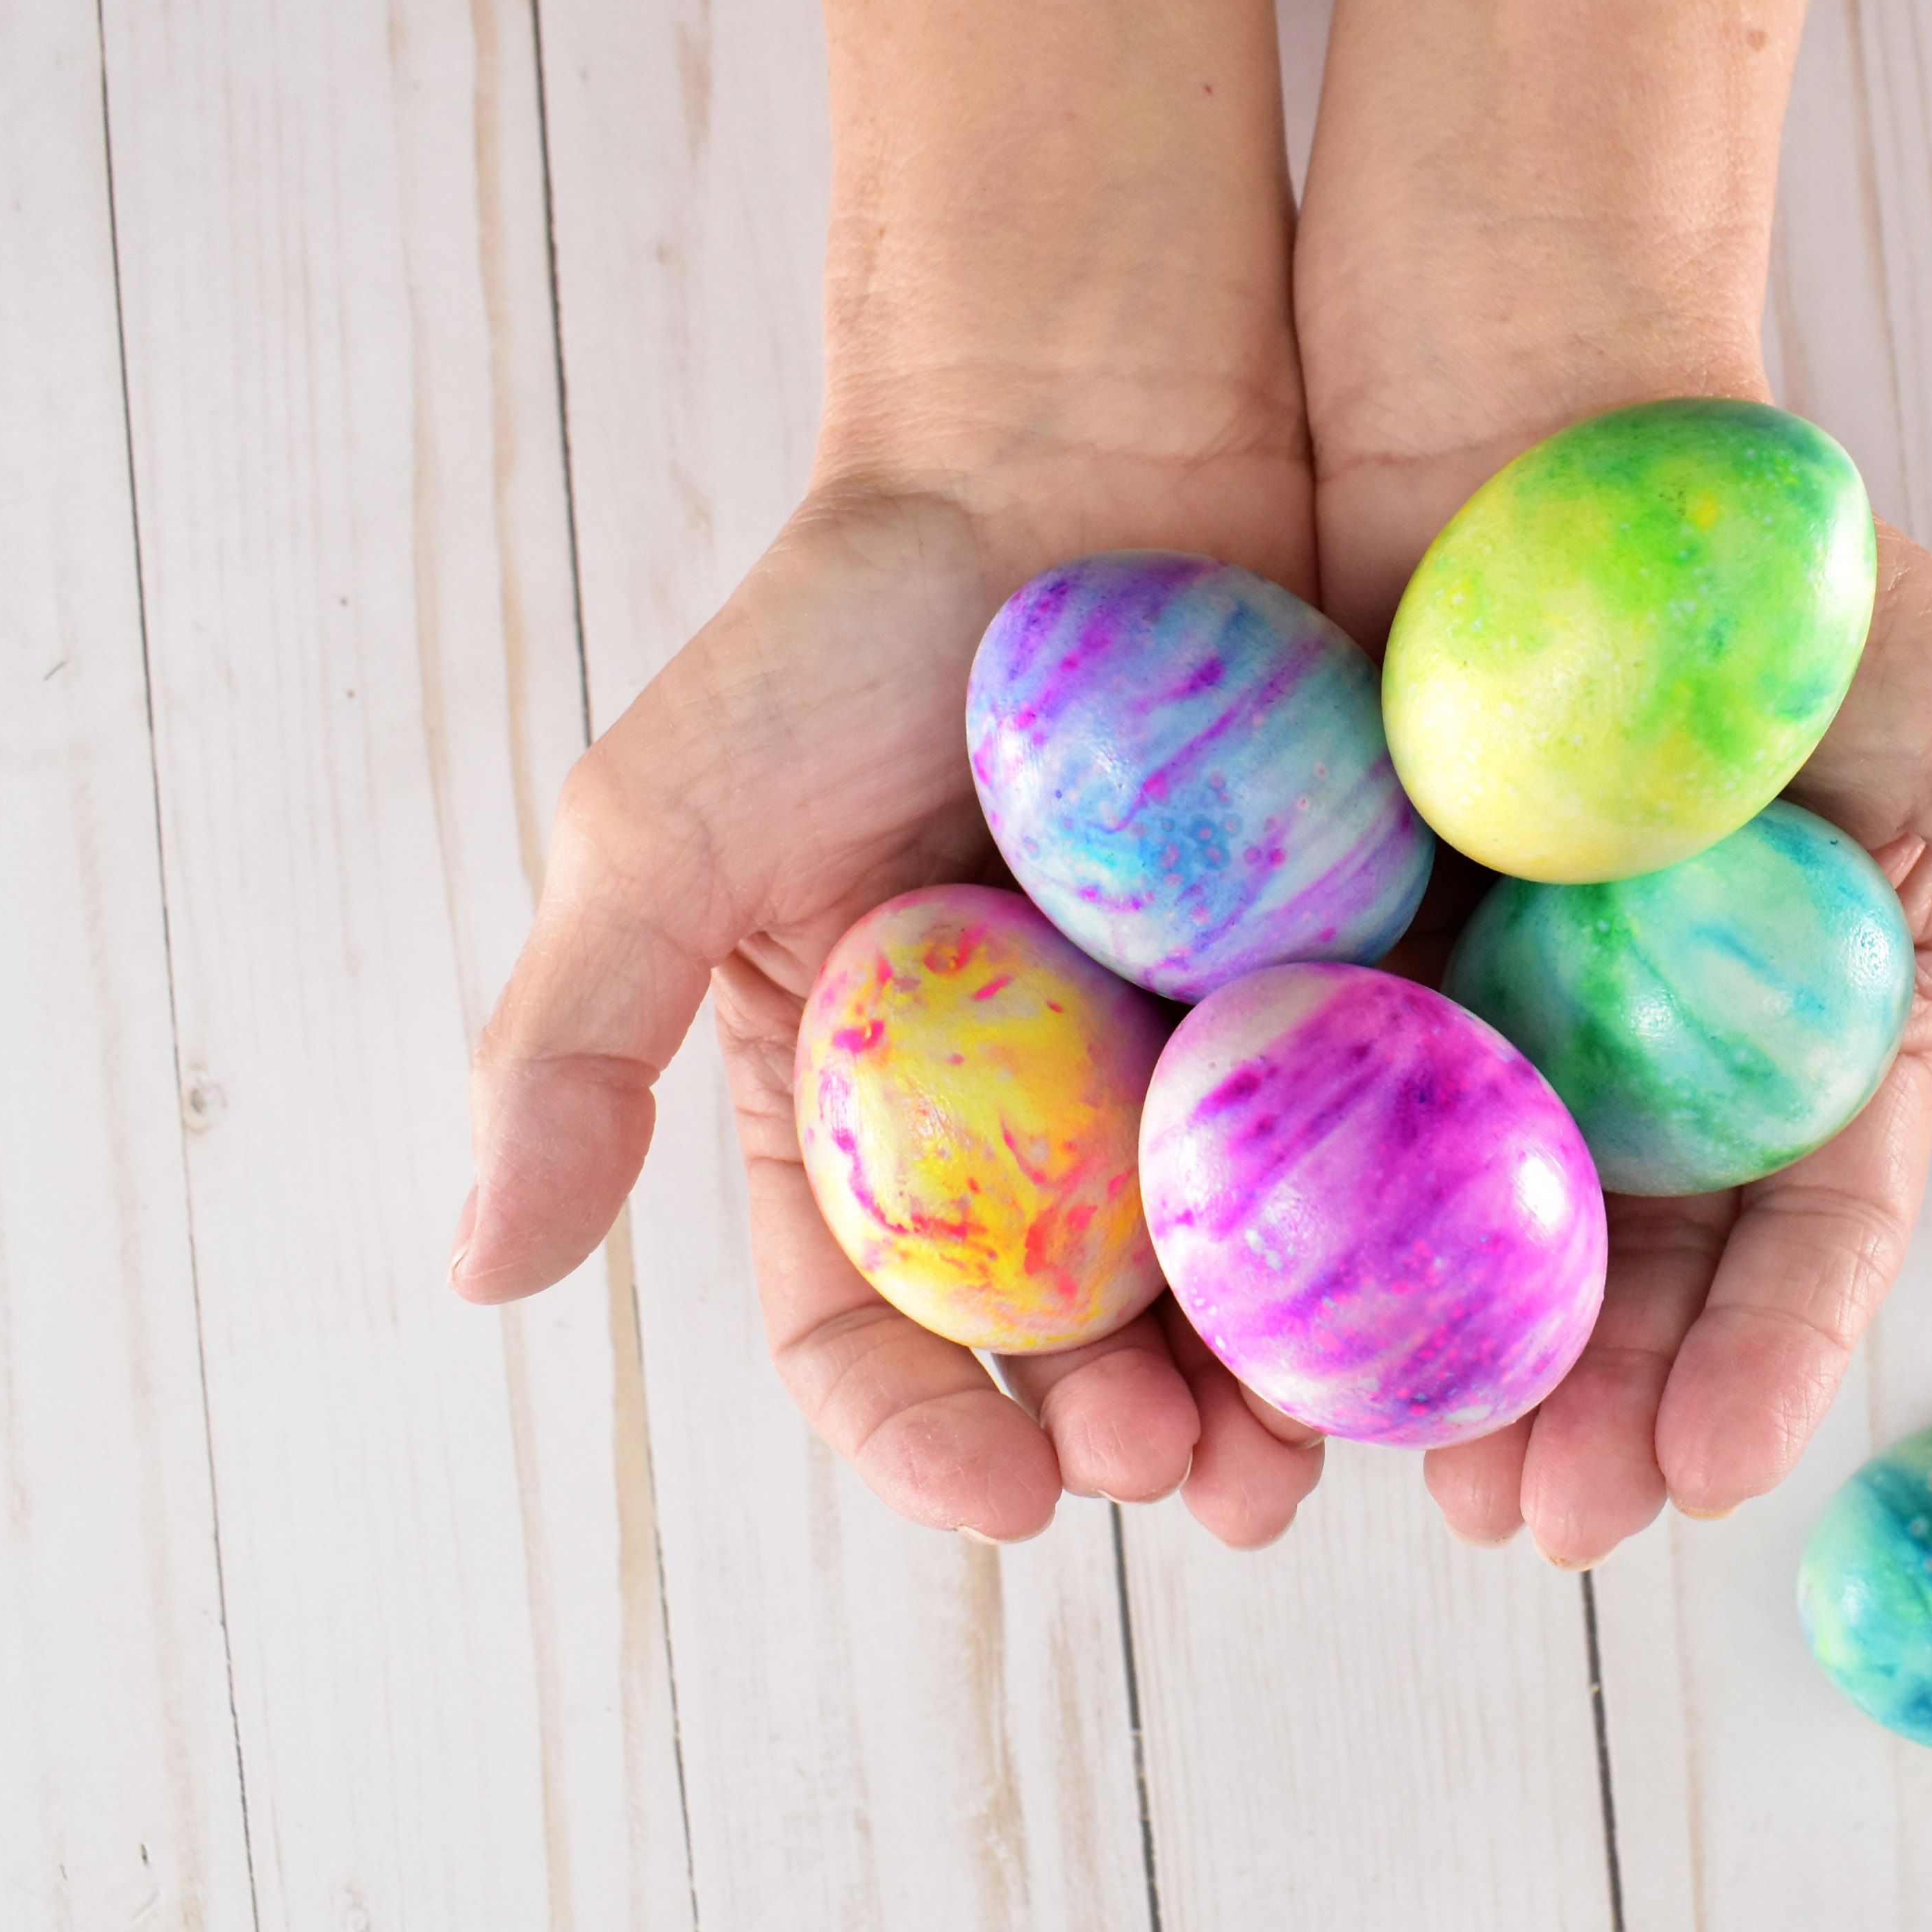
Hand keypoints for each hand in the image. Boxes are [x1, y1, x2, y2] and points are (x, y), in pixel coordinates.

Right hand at [454, 431, 1333, 1550]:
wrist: (1072, 431)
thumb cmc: (842, 622)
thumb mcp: (663, 818)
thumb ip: (573, 1040)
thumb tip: (477, 1274)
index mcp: (872, 1116)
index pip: (878, 1334)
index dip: (928, 1439)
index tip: (1008, 1501)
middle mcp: (1042, 1119)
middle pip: (1086, 1344)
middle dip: (1137, 1441)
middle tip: (1189, 1478)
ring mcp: (1209, 1056)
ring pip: (1254, 1279)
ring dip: (1286, 1390)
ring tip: (1319, 1444)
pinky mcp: (1360, 982)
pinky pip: (1395, 1139)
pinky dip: (1418, 1235)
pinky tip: (1454, 1300)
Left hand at [1314, 384, 1931, 1563]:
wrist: (1539, 411)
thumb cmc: (1787, 564)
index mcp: (1807, 1039)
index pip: (1801, 1240)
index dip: (1766, 1366)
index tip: (1711, 1476)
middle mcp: (1646, 1068)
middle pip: (1624, 1287)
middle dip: (1594, 1427)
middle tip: (1546, 1527)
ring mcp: (1481, 1030)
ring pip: (1461, 1256)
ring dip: (1444, 1394)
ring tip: (1420, 1490)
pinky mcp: (1323, 980)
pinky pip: (1306, 1146)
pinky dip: (1289, 1261)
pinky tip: (1260, 1357)